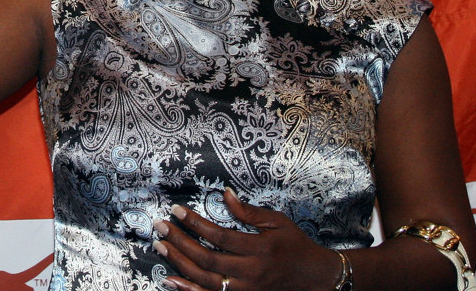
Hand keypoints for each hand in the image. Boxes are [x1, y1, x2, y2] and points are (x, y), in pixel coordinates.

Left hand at [152, 189, 342, 290]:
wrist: (315, 278)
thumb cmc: (296, 245)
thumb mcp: (278, 222)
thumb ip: (249, 212)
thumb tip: (225, 194)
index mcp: (259, 250)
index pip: (219, 236)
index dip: (195, 223)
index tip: (176, 211)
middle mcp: (251, 273)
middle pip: (208, 259)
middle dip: (180, 242)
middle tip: (160, 226)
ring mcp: (246, 290)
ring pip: (205, 281)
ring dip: (179, 264)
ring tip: (160, 247)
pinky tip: (171, 280)